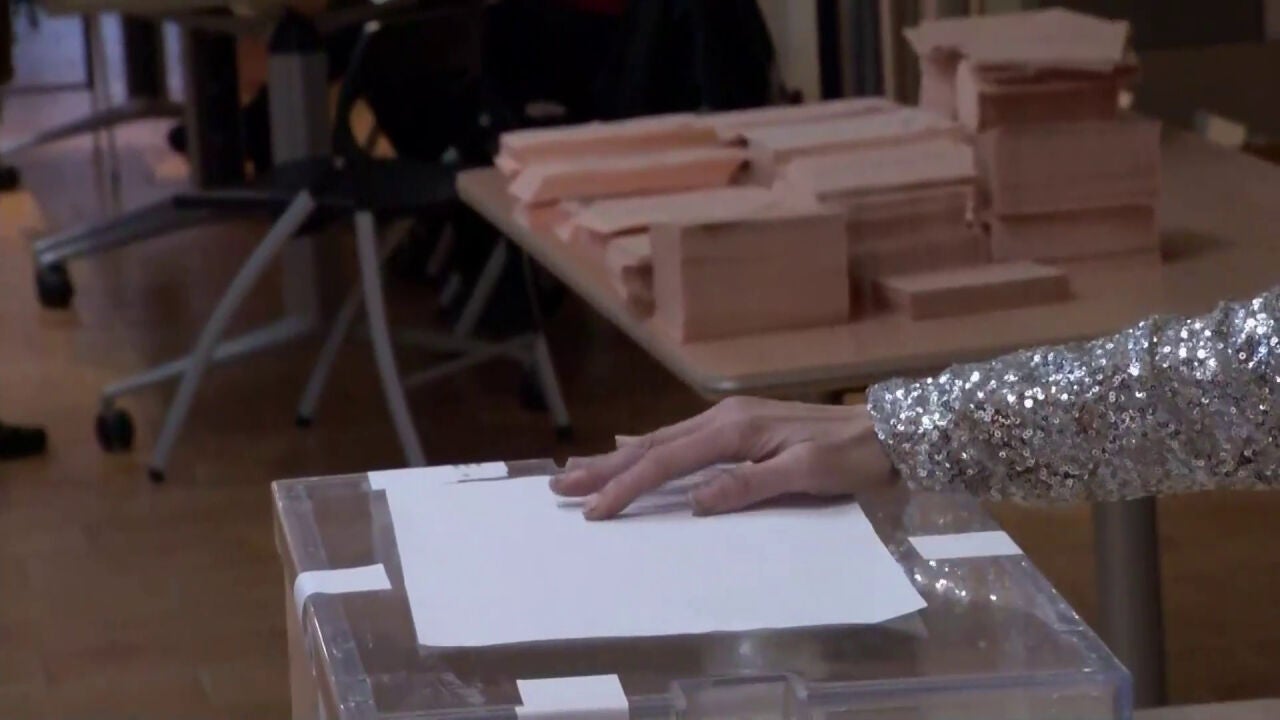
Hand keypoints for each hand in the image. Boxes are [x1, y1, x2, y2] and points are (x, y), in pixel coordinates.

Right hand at [552, 397, 896, 519]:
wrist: (889, 431)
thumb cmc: (853, 458)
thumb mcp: (808, 473)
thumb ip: (751, 485)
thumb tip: (697, 500)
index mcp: (734, 430)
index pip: (667, 462)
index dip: (627, 486)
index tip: (593, 509)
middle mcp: (724, 419)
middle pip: (653, 447)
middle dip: (605, 468)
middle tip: (560, 483)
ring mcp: (731, 421)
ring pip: (663, 441)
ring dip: (620, 458)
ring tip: (581, 467)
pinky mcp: (741, 428)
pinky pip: (681, 437)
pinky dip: (650, 445)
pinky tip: (632, 444)